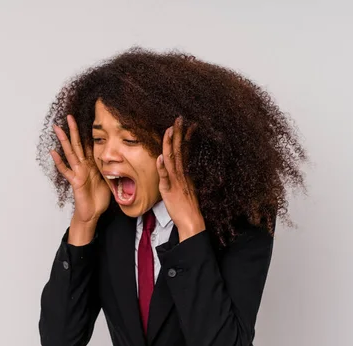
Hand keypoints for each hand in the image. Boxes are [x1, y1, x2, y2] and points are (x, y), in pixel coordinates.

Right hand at [50, 115, 110, 224]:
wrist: (93, 214)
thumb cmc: (99, 198)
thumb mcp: (109, 179)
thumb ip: (110, 168)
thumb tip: (119, 159)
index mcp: (92, 164)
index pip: (89, 144)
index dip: (88, 132)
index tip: (86, 119)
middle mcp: (83, 166)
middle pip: (77, 144)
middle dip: (73, 130)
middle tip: (69, 116)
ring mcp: (77, 173)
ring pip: (70, 153)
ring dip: (64, 140)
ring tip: (57, 128)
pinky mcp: (75, 182)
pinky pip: (66, 170)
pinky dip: (59, 162)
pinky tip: (53, 152)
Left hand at [157, 117, 204, 241]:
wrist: (192, 221)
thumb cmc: (188, 207)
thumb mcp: (187, 187)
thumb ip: (184, 176)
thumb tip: (182, 167)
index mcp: (186, 172)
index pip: (186, 150)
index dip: (186, 137)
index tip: (189, 124)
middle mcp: (182, 173)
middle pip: (180, 150)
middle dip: (179, 133)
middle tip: (179, 118)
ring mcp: (175, 181)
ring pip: (172, 159)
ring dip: (170, 144)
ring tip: (169, 130)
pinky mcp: (169, 190)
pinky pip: (165, 177)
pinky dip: (162, 166)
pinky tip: (160, 156)